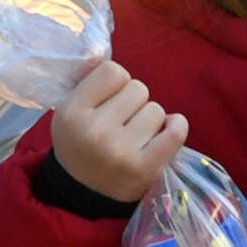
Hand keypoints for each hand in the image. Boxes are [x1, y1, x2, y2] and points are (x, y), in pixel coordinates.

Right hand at [51, 61, 187, 201]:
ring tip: (134, 135)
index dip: (116, 83)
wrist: (82, 194)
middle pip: (138, 88)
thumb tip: (100, 51)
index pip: (113, 71)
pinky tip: (166, 131)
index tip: (109, 100)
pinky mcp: (145, 169)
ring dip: (149, 119)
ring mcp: (121, 151)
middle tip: (122, 121)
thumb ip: (86, 79)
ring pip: (156, 109)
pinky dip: (176, 126)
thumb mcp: (70, 110)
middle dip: (134, 102)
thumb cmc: (80, 143)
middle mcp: (95, 131)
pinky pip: (176, 131)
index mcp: (71, 112)